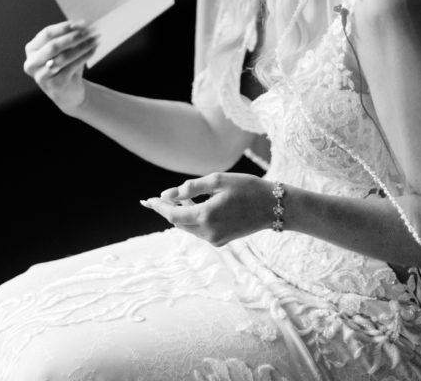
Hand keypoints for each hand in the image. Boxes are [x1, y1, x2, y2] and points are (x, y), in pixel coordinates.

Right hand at [24, 21, 97, 113]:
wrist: (69, 92)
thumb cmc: (66, 65)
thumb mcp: (65, 48)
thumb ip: (70, 35)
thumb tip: (81, 24)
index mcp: (31, 49)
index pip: (47, 33)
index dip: (65, 26)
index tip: (83, 22)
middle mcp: (31, 63)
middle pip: (53, 45)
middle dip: (74, 36)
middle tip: (91, 30)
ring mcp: (41, 76)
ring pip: (63, 57)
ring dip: (82, 46)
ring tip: (95, 39)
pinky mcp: (54, 85)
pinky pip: (72, 67)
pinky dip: (84, 56)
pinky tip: (93, 50)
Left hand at [140, 172, 274, 246]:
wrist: (273, 207)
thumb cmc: (247, 188)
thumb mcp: (218, 180)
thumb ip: (191, 188)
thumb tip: (168, 194)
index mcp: (206, 217)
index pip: (173, 215)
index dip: (159, 207)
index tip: (147, 199)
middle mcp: (208, 233)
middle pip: (178, 223)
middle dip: (167, 210)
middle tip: (156, 198)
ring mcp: (215, 239)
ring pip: (188, 227)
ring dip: (180, 214)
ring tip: (177, 198)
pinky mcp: (221, 240)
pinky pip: (199, 230)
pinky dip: (192, 219)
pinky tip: (193, 205)